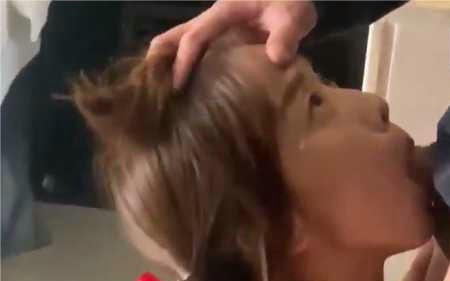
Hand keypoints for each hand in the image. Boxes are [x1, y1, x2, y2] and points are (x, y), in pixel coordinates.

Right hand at [148, 0, 316, 88]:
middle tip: (147, 90)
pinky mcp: (219, 40)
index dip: (183, 62)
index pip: (195, 38)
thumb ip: (286, 35)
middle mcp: (211, 19)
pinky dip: (182, 68)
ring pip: (180, 42)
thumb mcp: (294, 16)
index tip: (176, 88)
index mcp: (223, 12)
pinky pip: (194, 52)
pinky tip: (183, 93)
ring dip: (167, 64)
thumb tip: (277, 58)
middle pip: (175, 36)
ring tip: (158, 95)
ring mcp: (213, 30)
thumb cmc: (290, 3)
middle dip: (159, 59)